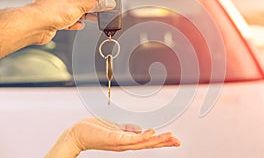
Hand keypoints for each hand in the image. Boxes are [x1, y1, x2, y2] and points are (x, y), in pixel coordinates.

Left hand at [0, 0, 114, 57]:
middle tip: (103, 12)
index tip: (108, 2)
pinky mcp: (54, 17)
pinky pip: (68, 19)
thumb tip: (108, 2)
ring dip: (85, 15)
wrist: (36, 25)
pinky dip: (75, 22)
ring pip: (75, 10)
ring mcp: (55, 6)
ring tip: (94, 19)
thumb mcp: (80, 4)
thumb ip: (96, 4)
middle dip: (92, 7)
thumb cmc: (51, 10)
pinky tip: (79, 24)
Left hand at [45, 117, 180, 157]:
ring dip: (158, 140)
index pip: (146, 141)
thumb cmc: (94, 130)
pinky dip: (143, 136)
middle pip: (148, 144)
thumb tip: (140, 129)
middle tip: (178, 141)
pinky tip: (152, 133)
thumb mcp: (114, 128)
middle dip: (164, 143)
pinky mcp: (114, 139)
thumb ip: (127, 129)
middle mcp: (126, 144)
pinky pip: (131, 138)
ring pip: (143, 143)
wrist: (77, 133)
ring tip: (171, 137)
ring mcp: (120, 142)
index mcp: (127, 140)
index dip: (160, 141)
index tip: (173, 139)